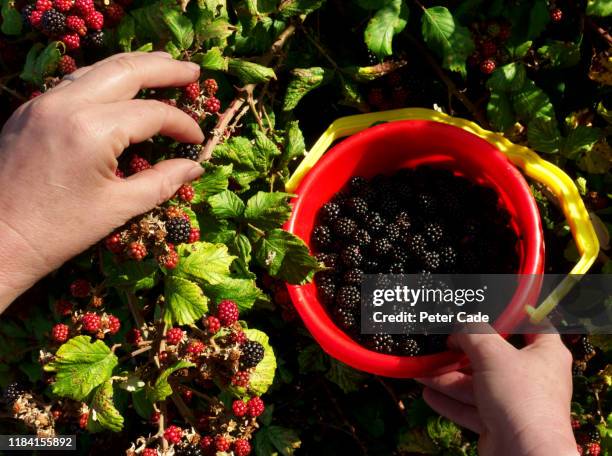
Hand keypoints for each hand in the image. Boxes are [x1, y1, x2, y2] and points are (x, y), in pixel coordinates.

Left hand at [0, 52, 203, 310]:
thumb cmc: (59, 231)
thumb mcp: (118, 207)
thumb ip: (162, 181)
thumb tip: (195, 166)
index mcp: (92, 131)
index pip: (151, 113)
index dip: (181, 124)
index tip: (198, 139)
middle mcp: (66, 105)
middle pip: (126, 71)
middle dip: (164, 70)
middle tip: (193, 72)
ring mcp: (43, 103)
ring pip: (97, 69)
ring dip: (134, 66)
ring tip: (164, 66)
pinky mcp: (30, 110)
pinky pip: (75, 82)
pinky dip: (104, 78)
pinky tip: (121, 85)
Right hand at [417, 331, 576, 455]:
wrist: (525, 455)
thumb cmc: (519, 396)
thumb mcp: (492, 353)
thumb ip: (473, 333)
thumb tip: (459, 325)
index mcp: (545, 353)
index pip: (532, 326)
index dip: (510, 316)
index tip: (484, 309)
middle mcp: (532, 376)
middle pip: (494, 355)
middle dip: (463, 350)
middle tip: (441, 341)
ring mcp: (514, 401)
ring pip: (477, 383)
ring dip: (449, 376)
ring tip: (422, 369)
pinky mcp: (499, 423)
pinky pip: (470, 407)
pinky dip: (450, 400)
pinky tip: (427, 392)